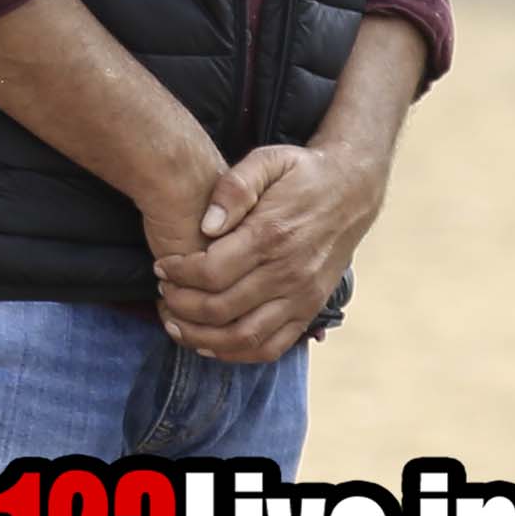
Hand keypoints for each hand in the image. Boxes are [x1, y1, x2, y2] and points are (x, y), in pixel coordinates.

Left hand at [153, 136, 386, 362]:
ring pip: (242, 337)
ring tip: (175, 321)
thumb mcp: (268, 161)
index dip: (175, 274)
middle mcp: (289, 272)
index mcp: (272, 235)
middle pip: (219, 309)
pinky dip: (235, 354)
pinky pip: (270, 348)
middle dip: (178, 305)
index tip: (161, 266)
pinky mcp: (309, 310)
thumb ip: (233, 187)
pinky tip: (209, 343)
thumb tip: (207, 225)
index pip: (209, 272)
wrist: (353, 190)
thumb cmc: (301, 174)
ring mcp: (302, 296)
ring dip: (199, 337)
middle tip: (163, 291)